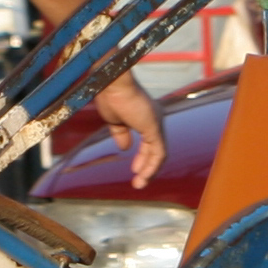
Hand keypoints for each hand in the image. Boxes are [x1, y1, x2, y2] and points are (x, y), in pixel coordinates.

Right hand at [91, 74, 164, 189]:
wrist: (111, 83)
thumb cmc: (109, 95)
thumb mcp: (114, 120)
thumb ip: (120, 134)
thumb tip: (124, 148)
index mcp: (145, 116)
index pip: (149, 141)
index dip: (142, 157)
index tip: (135, 169)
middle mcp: (154, 119)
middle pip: (155, 148)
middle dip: (147, 166)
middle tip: (138, 180)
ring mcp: (156, 123)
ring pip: (158, 153)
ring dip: (149, 170)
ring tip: (139, 184)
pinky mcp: (154, 128)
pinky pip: (158, 152)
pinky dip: (152, 166)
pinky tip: (143, 175)